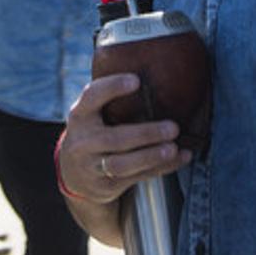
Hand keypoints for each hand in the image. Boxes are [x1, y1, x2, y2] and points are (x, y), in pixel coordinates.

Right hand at [59, 74, 191, 202]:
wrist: (75, 177)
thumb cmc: (95, 132)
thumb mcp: (94, 114)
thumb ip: (113, 98)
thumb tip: (156, 68)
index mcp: (80, 116)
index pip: (91, 98)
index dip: (111, 88)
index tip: (136, 80)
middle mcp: (82, 142)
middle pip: (114, 139)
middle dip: (145, 134)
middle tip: (173, 127)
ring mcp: (92, 167)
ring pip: (123, 164)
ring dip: (151, 156)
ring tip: (173, 148)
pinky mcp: (105, 186)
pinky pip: (136, 177)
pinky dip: (161, 168)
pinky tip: (181, 157)